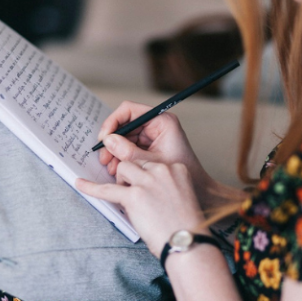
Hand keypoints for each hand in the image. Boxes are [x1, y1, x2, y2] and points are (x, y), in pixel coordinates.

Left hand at [76, 138, 207, 255]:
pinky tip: (79, 184)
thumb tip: (135, 186)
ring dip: (120, 182)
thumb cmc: (183, 225)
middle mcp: (162, 171)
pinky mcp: (133, 196)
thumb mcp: (178, 196)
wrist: (186, 242)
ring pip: (122, 169)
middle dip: (130, 176)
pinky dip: (91, 187)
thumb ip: (160, 186)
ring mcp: (147, 182)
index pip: (150, 162)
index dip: (143, 176)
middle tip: (134, 196)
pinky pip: (106, 189)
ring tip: (128, 199)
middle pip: (135, 162)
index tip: (144, 188)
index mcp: (177, 168)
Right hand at [95, 102, 234, 207]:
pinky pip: (128, 147)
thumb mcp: (150, 162)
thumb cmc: (181, 174)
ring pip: (123, 137)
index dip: (112, 122)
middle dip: (112, 141)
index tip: (104, 138)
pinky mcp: (148, 146)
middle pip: (123, 125)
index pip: (129, 111)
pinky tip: (117, 169)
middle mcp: (155, 125)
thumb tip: (107, 140)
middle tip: (104, 158)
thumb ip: (127, 151)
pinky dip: (120, 158)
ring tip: (111, 167)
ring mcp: (151, 135)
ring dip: (114, 152)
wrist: (198, 190)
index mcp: (162, 121)